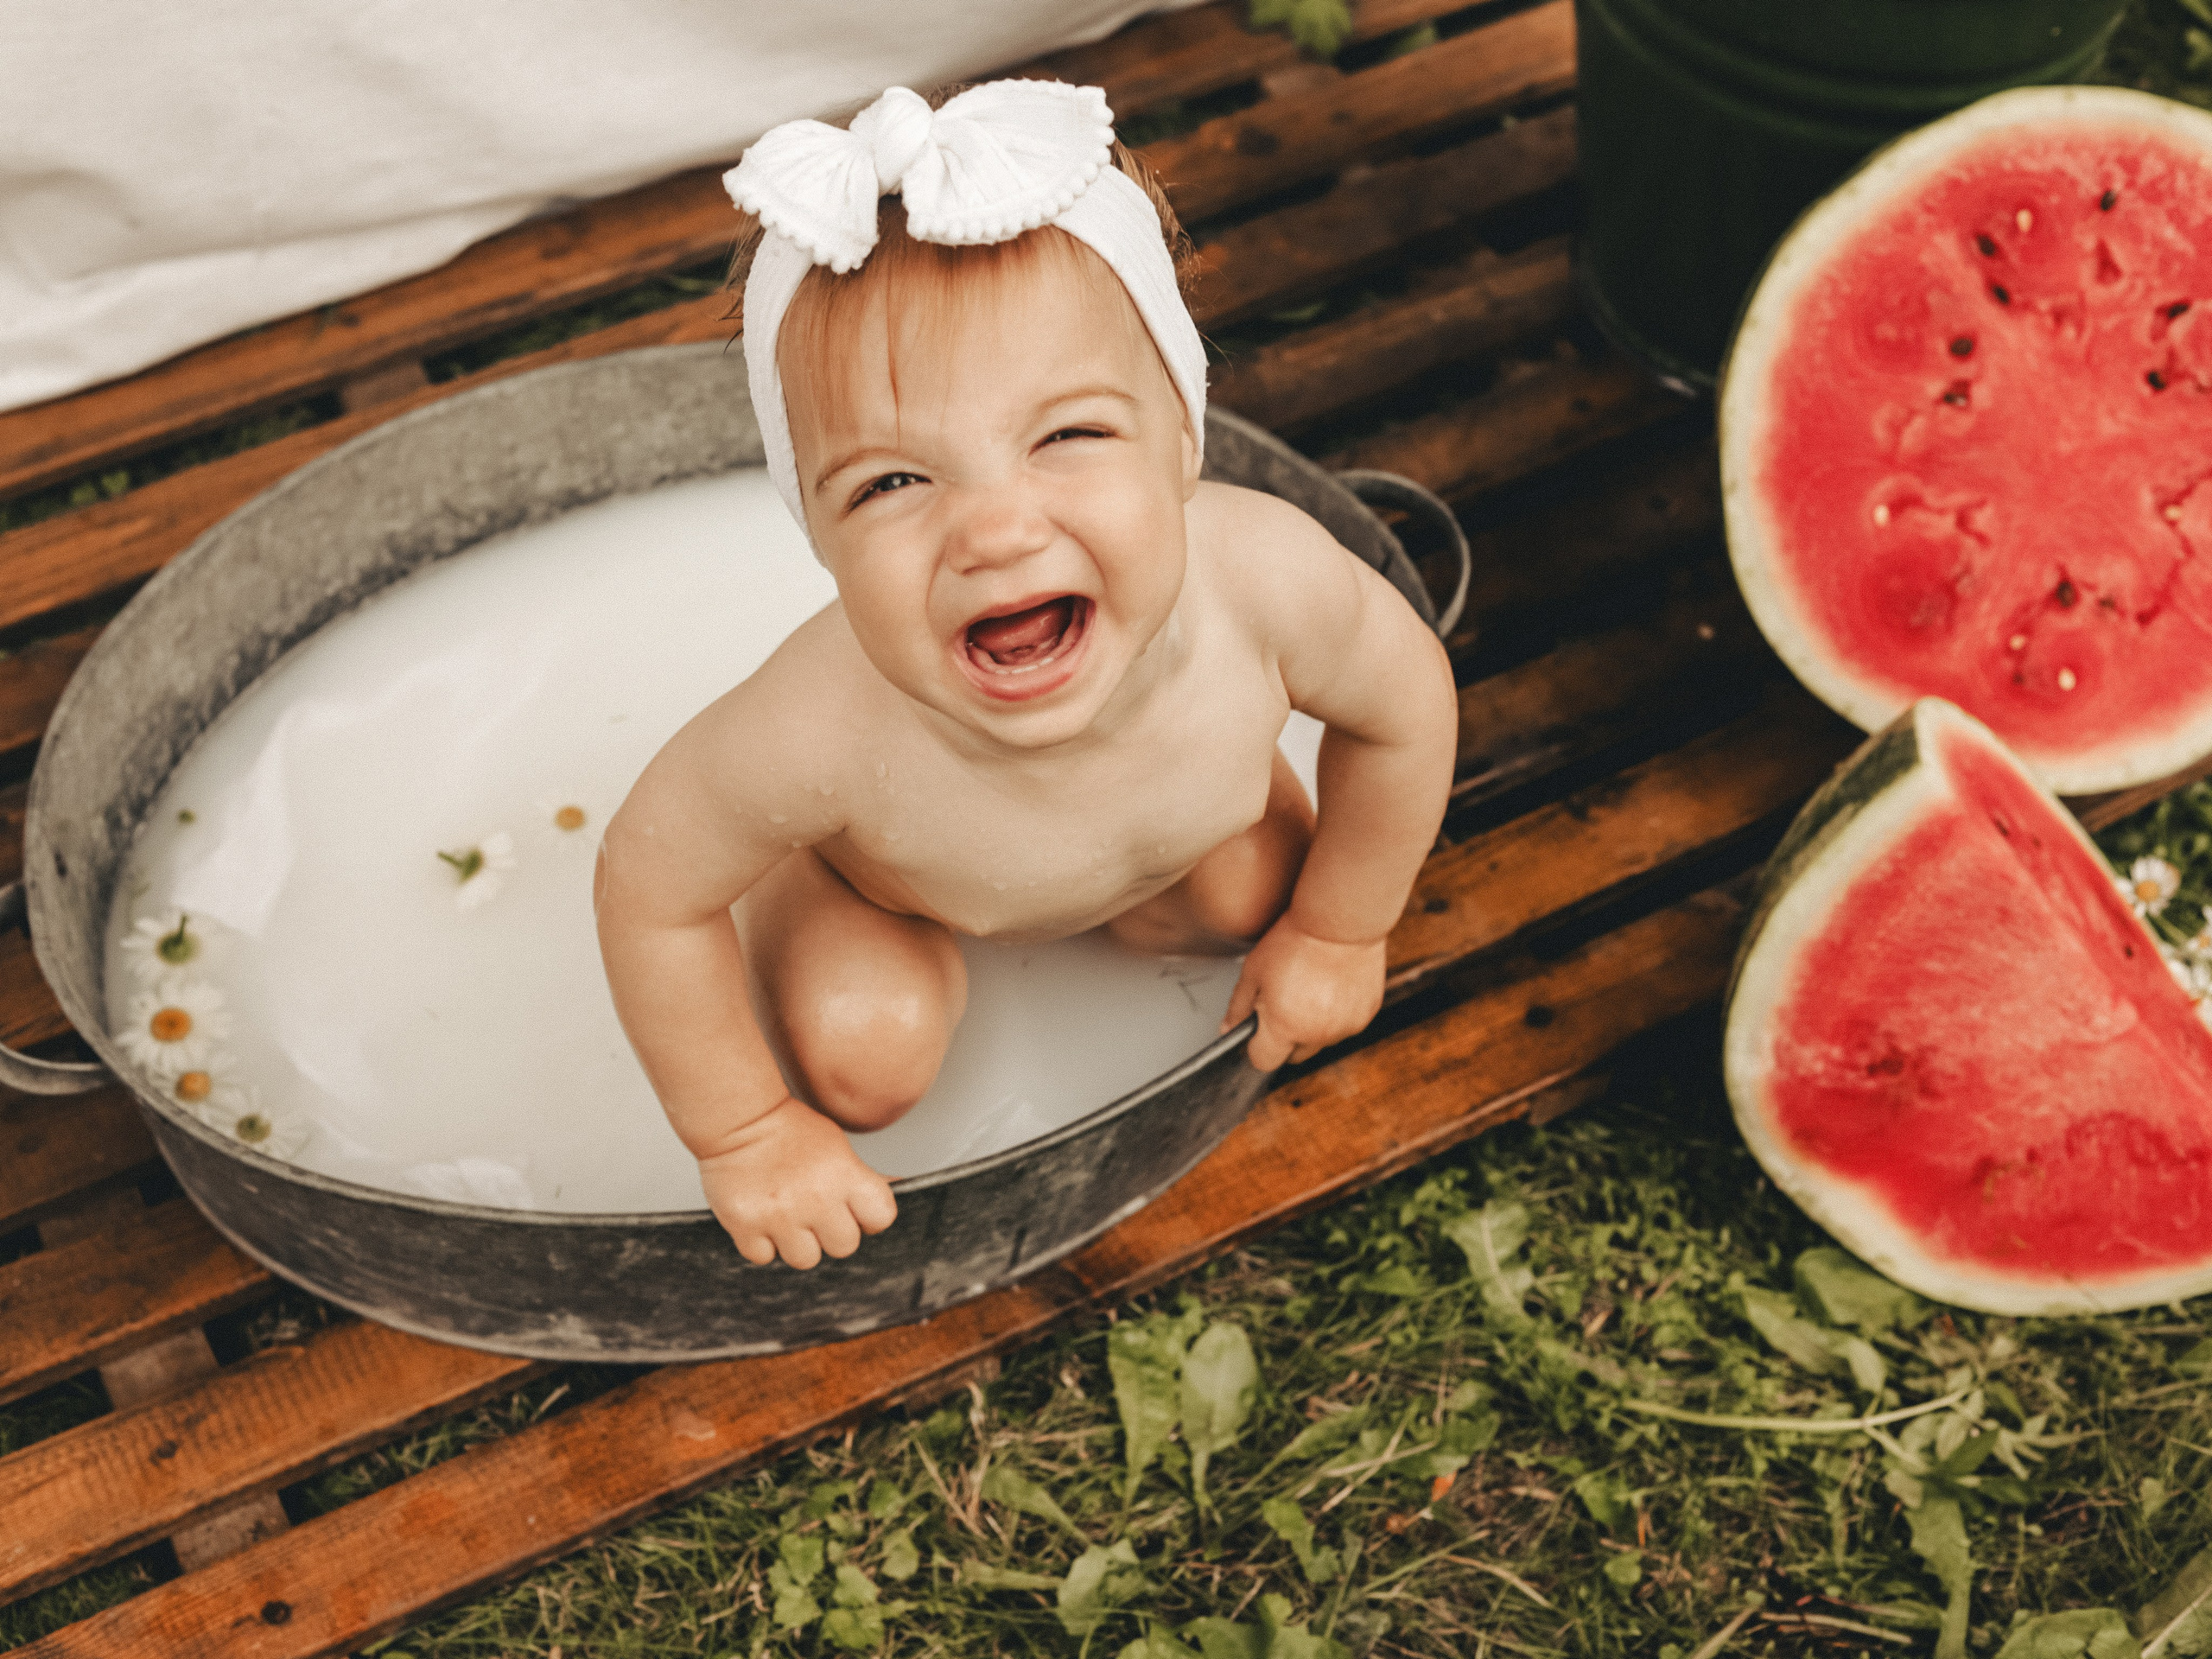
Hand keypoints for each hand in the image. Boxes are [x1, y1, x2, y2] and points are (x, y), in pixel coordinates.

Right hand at [696, 1096, 897, 1267]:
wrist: (739, 1120)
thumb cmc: (791, 1131)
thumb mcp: (837, 1146)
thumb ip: (860, 1179)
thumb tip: (895, 1191)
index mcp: (843, 1175)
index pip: (881, 1217)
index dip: (871, 1218)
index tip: (858, 1211)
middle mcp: (814, 1198)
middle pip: (845, 1246)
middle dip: (833, 1233)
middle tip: (818, 1213)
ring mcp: (778, 1215)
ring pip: (806, 1259)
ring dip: (798, 1243)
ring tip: (788, 1216)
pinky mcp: (744, 1225)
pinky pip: (764, 1257)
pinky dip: (762, 1243)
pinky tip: (763, 1218)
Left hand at [1221, 915, 1384, 1070]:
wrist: (1341, 922)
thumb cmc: (1295, 940)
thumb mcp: (1255, 970)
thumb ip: (1239, 1006)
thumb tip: (1228, 1029)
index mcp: (1284, 1027)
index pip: (1263, 1061)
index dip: (1256, 1046)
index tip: (1256, 1029)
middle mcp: (1317, 1034)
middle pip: (1294, 1056)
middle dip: (1285, 1038)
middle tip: (1282, 1004)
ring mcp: (1345, 1027)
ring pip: (1321, 1040)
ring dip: (1312, 1027)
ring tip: (1309, 989)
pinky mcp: (1365, 1015)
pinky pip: (1344, 1026)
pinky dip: (1336, 1014)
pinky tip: (1330, 986)